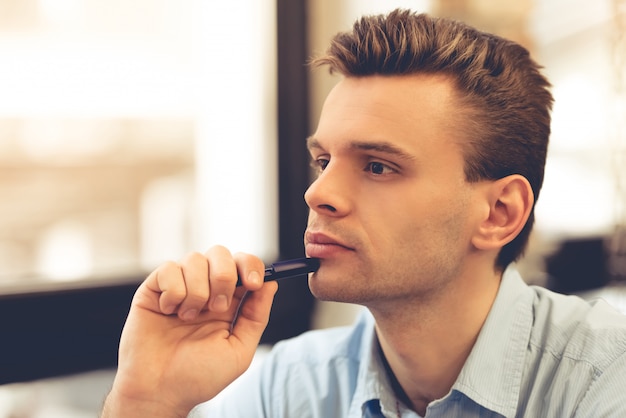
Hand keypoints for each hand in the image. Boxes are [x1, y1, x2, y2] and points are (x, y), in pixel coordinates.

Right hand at [102, 246, 277, 417]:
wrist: (160, 391)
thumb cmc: (198, 377)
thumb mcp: (239, 350)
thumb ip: (256, 315)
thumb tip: (271, 283)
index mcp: (228, 300)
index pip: (244, 265)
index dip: (251, 266)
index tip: (253, 283)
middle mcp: (205, 288)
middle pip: (220, 253)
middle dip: (224, 277)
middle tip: (216, 308)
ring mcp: (179, 286)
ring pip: (195, 259)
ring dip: (197, 290)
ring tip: (188, 318)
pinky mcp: (154, 288)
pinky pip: (169, 269)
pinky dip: (174, 292)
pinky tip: (169, 312)